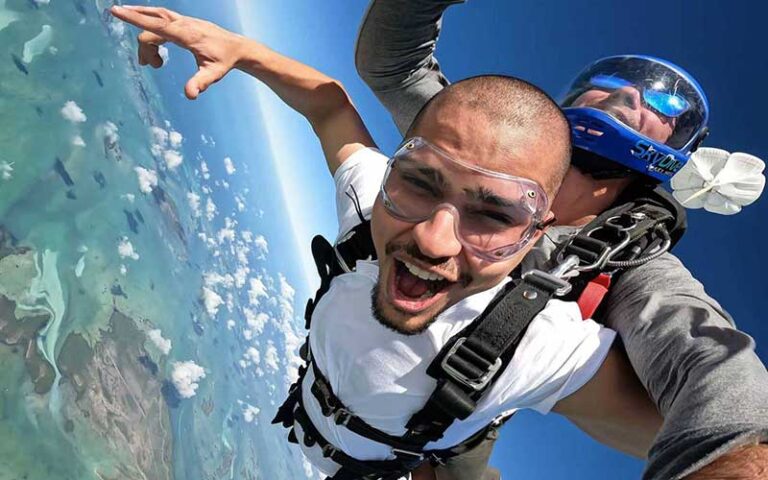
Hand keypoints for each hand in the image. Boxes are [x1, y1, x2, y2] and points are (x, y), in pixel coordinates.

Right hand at [111, 5, 246, 98]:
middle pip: (151, 26)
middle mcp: (182, 23)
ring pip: (154, 18)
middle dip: (145, 46)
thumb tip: (190, 95)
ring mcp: (182, 19)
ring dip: (147, 38)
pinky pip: (160, 18)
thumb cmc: (224, 60)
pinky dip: (151, 27)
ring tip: (155, 63)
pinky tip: (155, 46)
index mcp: (186, 34)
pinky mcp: (183, 21)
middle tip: (152, 66)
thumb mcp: (214, 74)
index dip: (134, 18)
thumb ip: (201, 83)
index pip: (155, 24)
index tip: (115, 11)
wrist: (237, 47)